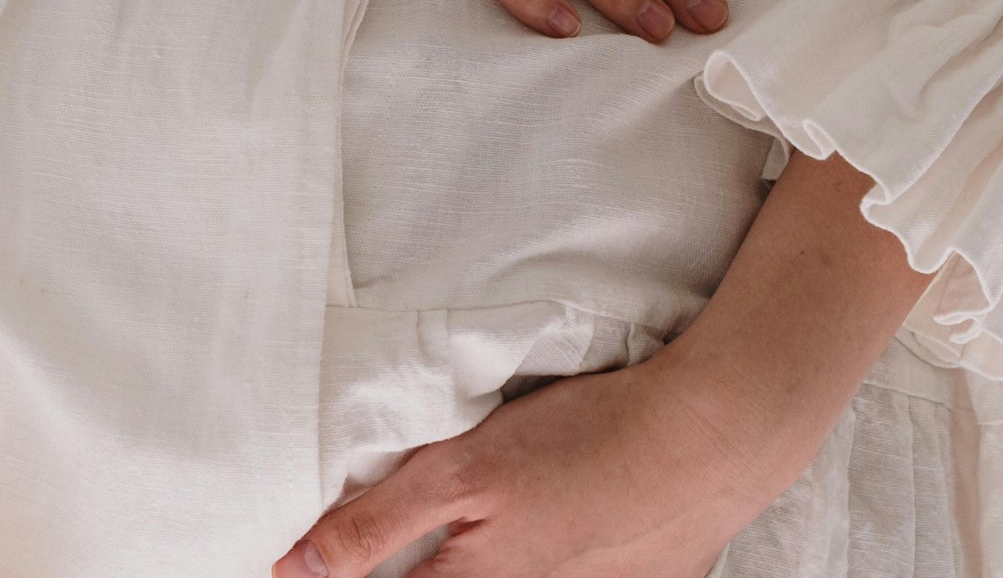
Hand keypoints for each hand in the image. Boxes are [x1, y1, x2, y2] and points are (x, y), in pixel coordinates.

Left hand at [271, 337, 807, 577]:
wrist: (711, 437)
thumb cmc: (586, 442)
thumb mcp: (462, 471)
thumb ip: (375, 524)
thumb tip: (291, 572)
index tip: (312, 571)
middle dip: (420, 560)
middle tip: (425, 522)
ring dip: (485, 554)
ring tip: (525, 497)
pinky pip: (571, 576)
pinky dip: (553, 553)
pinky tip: (569, 509)